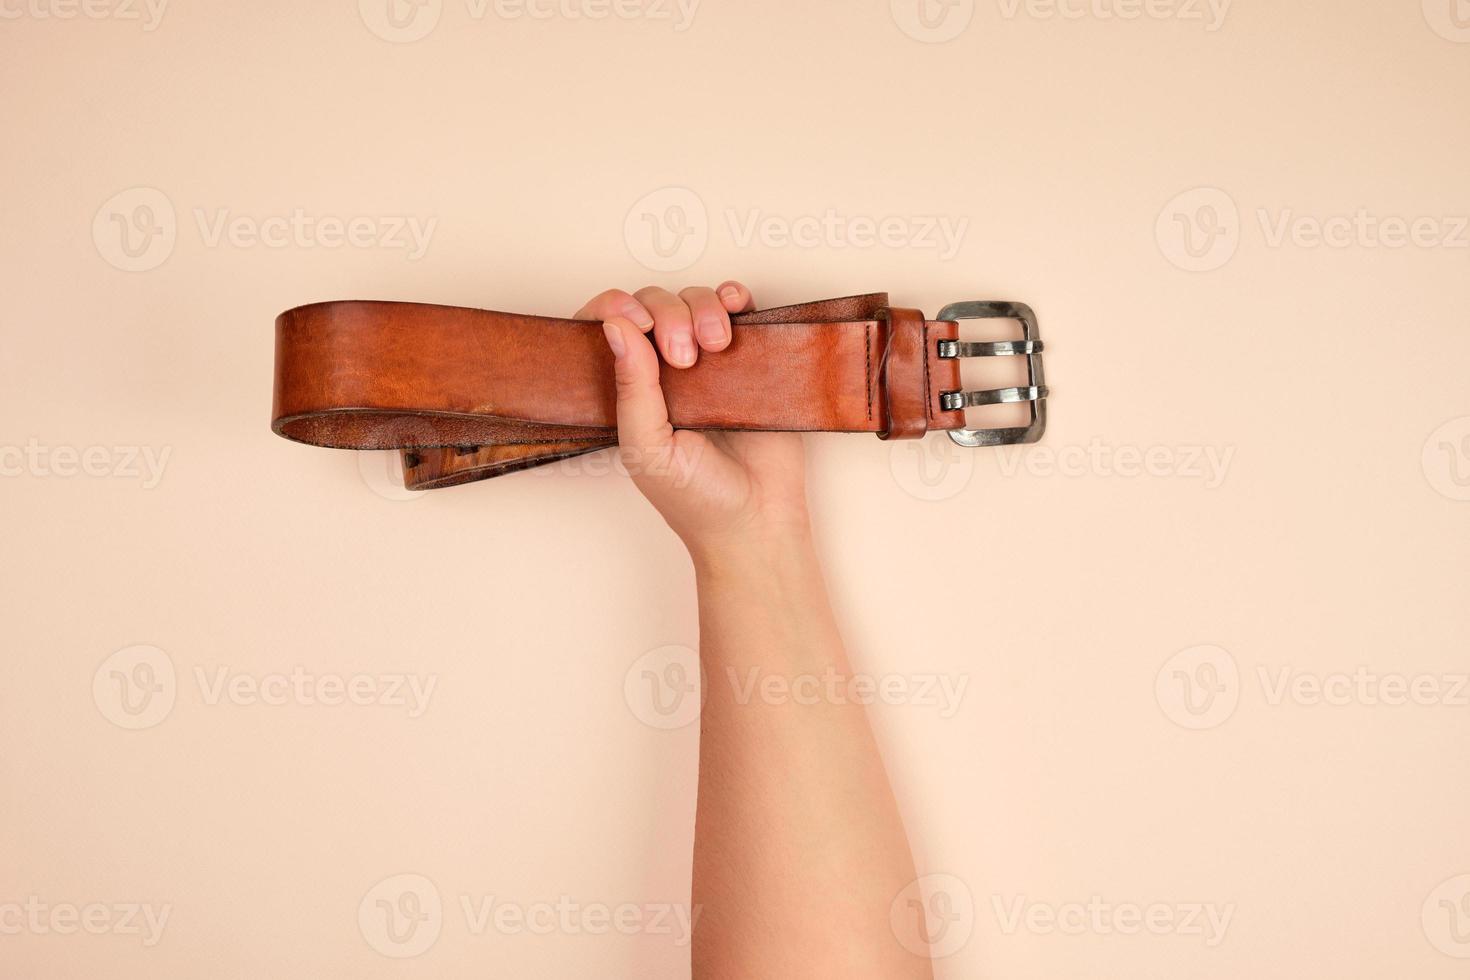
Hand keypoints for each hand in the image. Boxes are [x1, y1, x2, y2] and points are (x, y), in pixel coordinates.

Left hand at [575, 282, 810, 560]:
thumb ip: (631, 389)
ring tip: (715, 346)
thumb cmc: (698, 499)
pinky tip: (734, 308)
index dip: (614, 310)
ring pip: (692, 301)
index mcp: (628, 392)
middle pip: (652, 305)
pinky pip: (736, 309)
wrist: (758, 522)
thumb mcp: (648, 449)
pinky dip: (732, 297)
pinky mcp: (746, 359)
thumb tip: (615, 327)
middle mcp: (664, 372)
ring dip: (701, 308)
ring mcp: (706, 363)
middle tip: (683, 356)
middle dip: (665, 315)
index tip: (632, 322)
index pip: (607, 329)